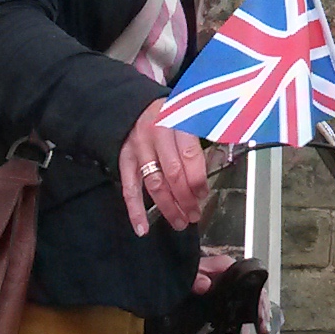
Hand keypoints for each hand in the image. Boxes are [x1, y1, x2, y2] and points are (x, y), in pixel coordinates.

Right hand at [119, 101, 209, 236]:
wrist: (137, 105)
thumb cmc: (170, 113)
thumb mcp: (191, 115)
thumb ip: (201, 141)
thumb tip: (210, 172)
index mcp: (176, 121)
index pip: (189, 156)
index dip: (198, 179)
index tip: (204, 194)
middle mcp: (156, 135)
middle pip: (172, 174)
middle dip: (185, 199)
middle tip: (195, 215)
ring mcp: (138, 149)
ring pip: (154, 184)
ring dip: (167, 207)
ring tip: (180, 222)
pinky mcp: (124, 159)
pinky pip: (129, 188)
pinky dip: (135, 210)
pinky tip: (142, 228)